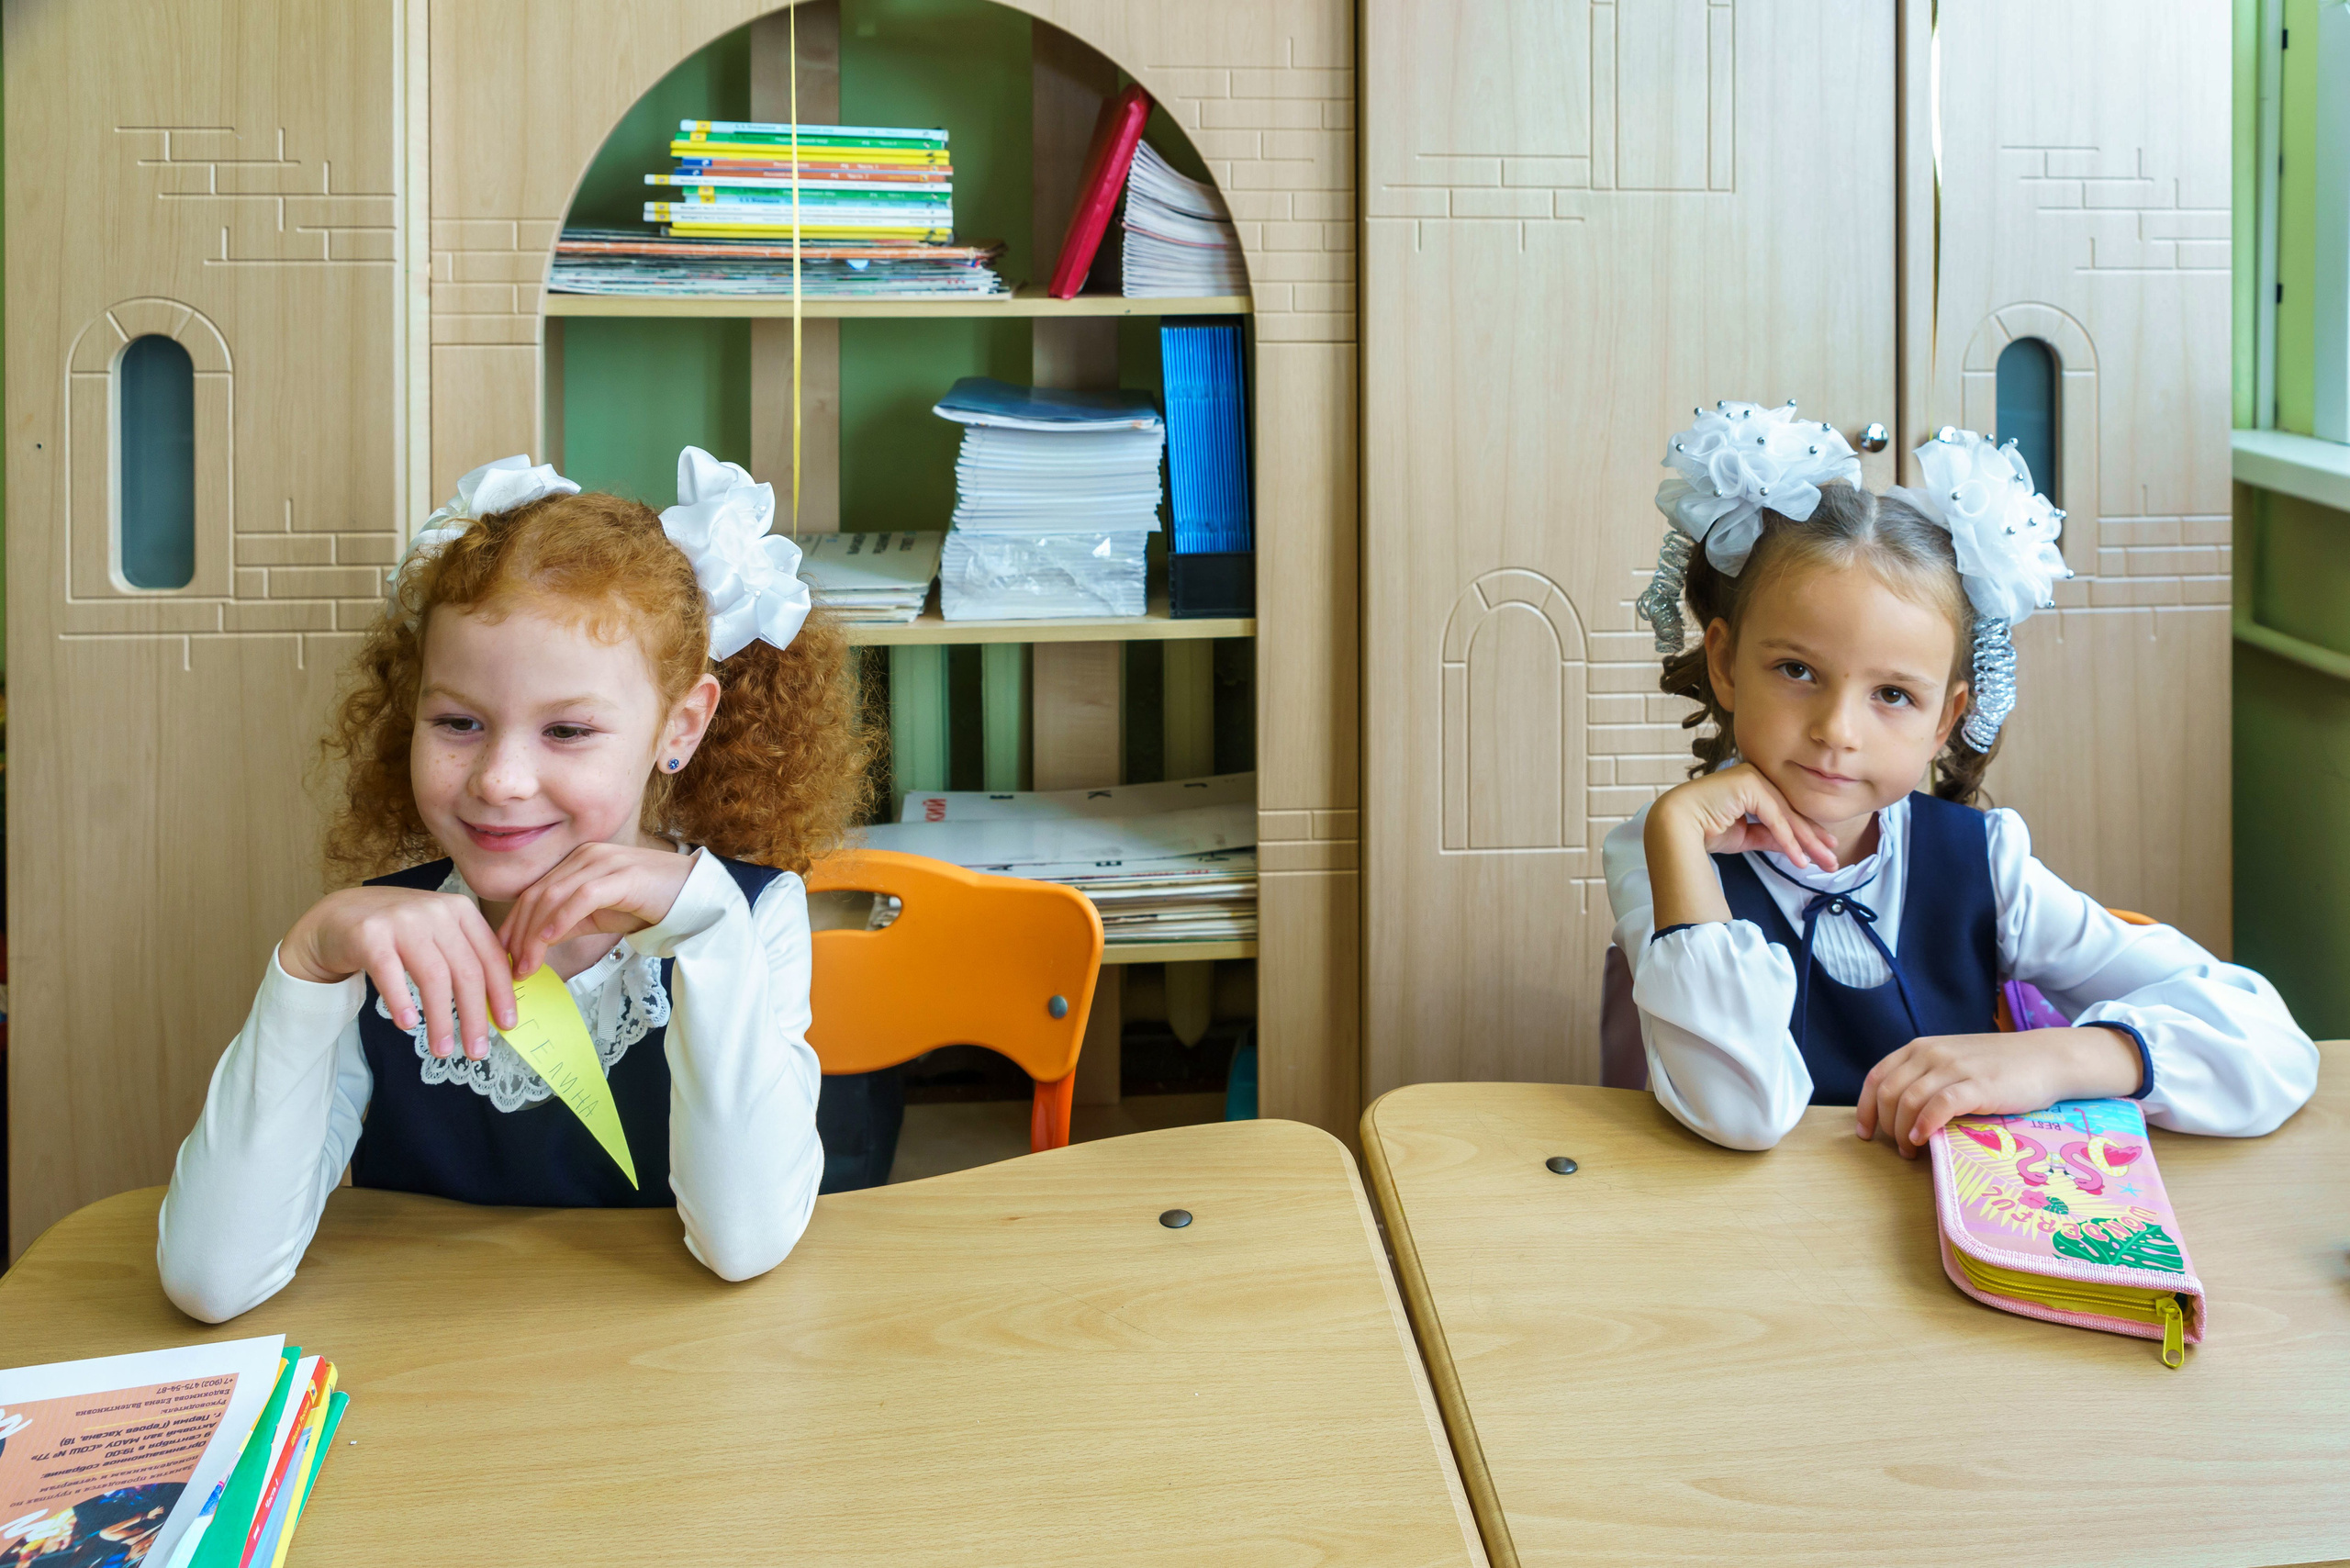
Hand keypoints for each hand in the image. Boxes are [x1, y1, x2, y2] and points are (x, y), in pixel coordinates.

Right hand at [280, 887, 516, 1059]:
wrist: (338, 917)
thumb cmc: (397, 933)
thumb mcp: (438, 932)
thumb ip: (466, 955)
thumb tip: (497, 1004)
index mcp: (460, 910)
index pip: (490, 957)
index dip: (502, 994)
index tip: (508, 1025)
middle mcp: (435, 911)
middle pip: (465, 971)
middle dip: (475, 1016)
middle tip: (478, 1051)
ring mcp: (402, 920)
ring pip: (433, 977)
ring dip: (441, 1019)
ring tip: (443, 1050)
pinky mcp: (369, 935)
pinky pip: (390, 974)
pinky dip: (402, 1001)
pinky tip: (408, 1025)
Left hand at [497, 841, 695, 978]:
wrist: (694, 894)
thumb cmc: (650, 902)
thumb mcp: (600, 914)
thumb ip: (569, 922)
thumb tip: (536, 943)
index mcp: (578, 861)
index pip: (535, 891)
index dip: (514, 924)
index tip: (504, 954)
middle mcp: (586, 856)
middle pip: (538, 894)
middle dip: (519, 933)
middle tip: (512, 967)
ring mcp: (604, 863)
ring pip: (555, 896)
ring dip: (535, 934)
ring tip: (528, 964)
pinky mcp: (621, 875)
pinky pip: (582, 896)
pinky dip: (562, 918)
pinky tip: (550, 940)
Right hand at [1649, 762, 1840, 869]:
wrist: (1676, 826)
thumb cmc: (1703, 831)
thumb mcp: (1745, 837)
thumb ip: (1768, 837)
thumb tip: (1793, 847)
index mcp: (1752, 785)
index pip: (1786, 811)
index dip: (1807, 832)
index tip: (1824, 850)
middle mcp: (1755, 776)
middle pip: (1792, 812)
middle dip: (1815, 839)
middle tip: (1833, 862)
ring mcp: (1753, 776)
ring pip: (1788, 814)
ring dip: (1808, 842)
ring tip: (1824, 863)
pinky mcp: (1749, 783)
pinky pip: (1775, 816)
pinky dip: (1789, 839)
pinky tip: (1799, 858)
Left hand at [1856, 1027, 2143, 1156]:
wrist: (2046, 1058)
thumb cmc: (1999, 1067)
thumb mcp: (1953, 1063)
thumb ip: (1927, 1079)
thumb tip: (1901, 1114)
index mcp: (1920, 1048)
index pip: (1877, 1077)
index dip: (1865, 1107)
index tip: (1865, 1134)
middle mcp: (1931, 1054)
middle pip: (1889, 1092)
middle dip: (1885, 1124)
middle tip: (1897, 1148)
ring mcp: (1954, 1067)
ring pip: (1909, 1099)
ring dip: (1902, 1130)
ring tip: (1910, 1150)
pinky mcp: (1977, 1084)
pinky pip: (1939, 1104)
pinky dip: (1924, 1124)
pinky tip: (1922, 1139)